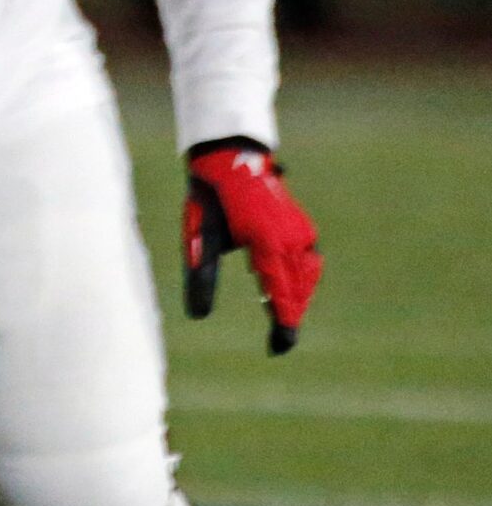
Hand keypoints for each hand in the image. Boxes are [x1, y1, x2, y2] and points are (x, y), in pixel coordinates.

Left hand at [183, 139, 319, 354]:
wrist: (231, 158)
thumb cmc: (211, 198)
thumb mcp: (200, 237)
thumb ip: (200, 276)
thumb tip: (197, 316)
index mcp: (267, 243)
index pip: (280, 294)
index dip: (282, 324)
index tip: (279, 348)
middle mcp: (291, 239)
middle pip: (296, 290)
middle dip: (289, 315)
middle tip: (278, 343)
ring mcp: (301, 232)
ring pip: (306, 278)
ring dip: (296, 298)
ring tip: (283, 318)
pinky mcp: (303, 228)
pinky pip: (307, 263)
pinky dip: (300, 280)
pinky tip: (286, 288)